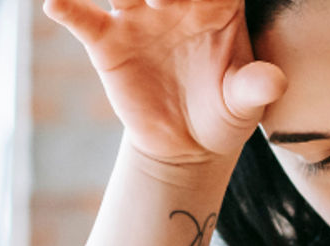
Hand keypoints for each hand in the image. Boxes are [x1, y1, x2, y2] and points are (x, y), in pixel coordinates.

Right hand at [44, 0, 288, 169]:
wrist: (188, 146)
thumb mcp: (245, 103)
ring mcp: (139, 18)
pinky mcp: (109, 43)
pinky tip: (55, 4)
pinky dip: (68, 9)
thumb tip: (274, 80)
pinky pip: (86, 20)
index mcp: (217, 5)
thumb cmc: (224, 113)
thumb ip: (256, 86)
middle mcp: (175, 1)